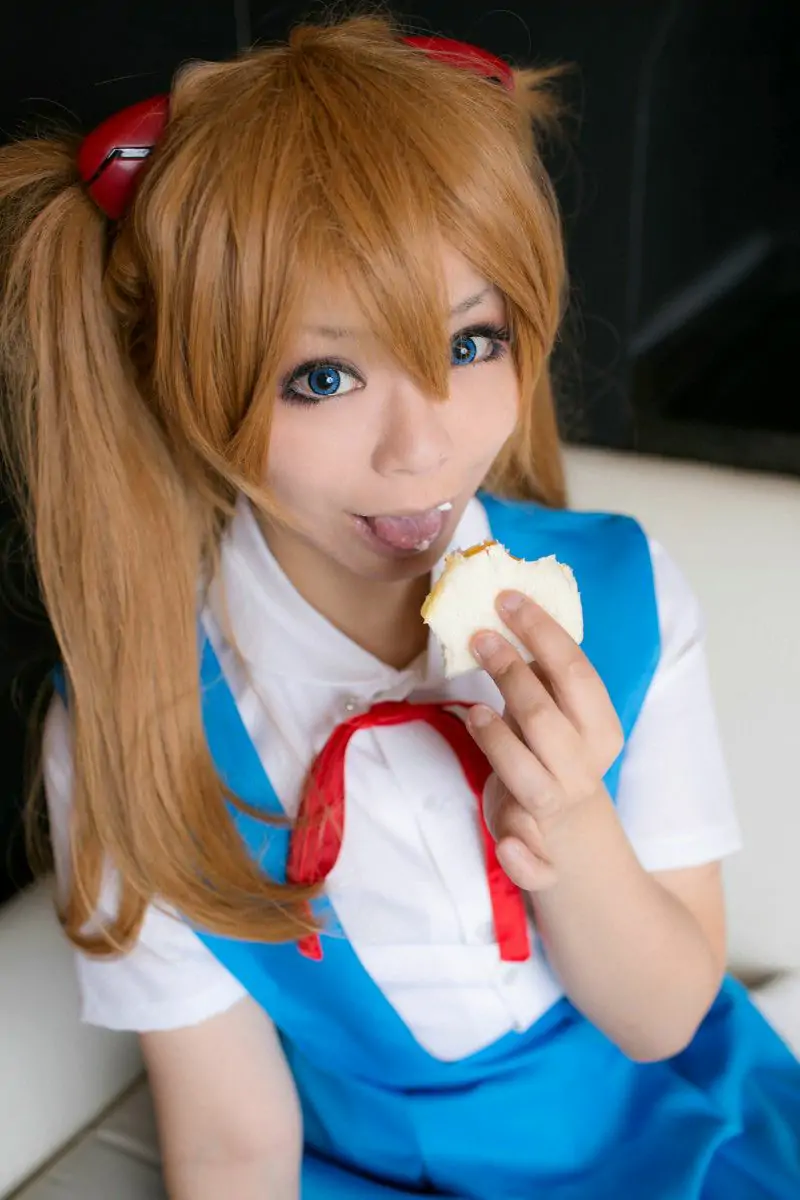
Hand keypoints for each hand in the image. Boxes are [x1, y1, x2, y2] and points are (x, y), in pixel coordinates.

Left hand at [467, 591, 623, 890]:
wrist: (578, 849)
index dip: (542, 632)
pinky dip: (521, 855)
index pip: (576, 672)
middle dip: (512, 674)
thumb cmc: (556, 762)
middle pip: (546, 717)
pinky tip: (508, 844)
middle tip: (480, 635)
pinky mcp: (536, 853)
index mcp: (599, 730)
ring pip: (532, 778)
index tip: (507, 597)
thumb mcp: (560, 717)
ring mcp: (558, 811)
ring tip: (474, 711)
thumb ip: (542, 679)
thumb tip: (508, 612)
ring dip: (501, 745)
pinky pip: (534, 861)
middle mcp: (582, 768)